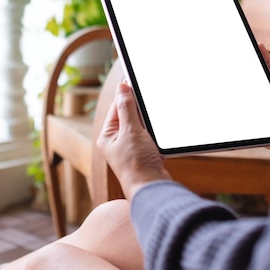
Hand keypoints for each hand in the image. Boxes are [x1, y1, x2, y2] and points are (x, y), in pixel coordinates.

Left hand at [97, 82, 171, 199]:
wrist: (152, 189)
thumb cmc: (137, 164)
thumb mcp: (131, 131)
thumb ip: (127, 108)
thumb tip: (121, 88)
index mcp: (108, 136)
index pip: (117, 107)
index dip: (126, 93)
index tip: (134, 80)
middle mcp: (117, 142)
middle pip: (129, 116)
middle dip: (140, 107)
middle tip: (148, 93)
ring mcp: (131, 149)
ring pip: (141, 126)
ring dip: (149, 121)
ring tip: (155, 114)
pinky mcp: (145, 155)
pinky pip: (150, 136)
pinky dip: (156, 132)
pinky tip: (161, 130)